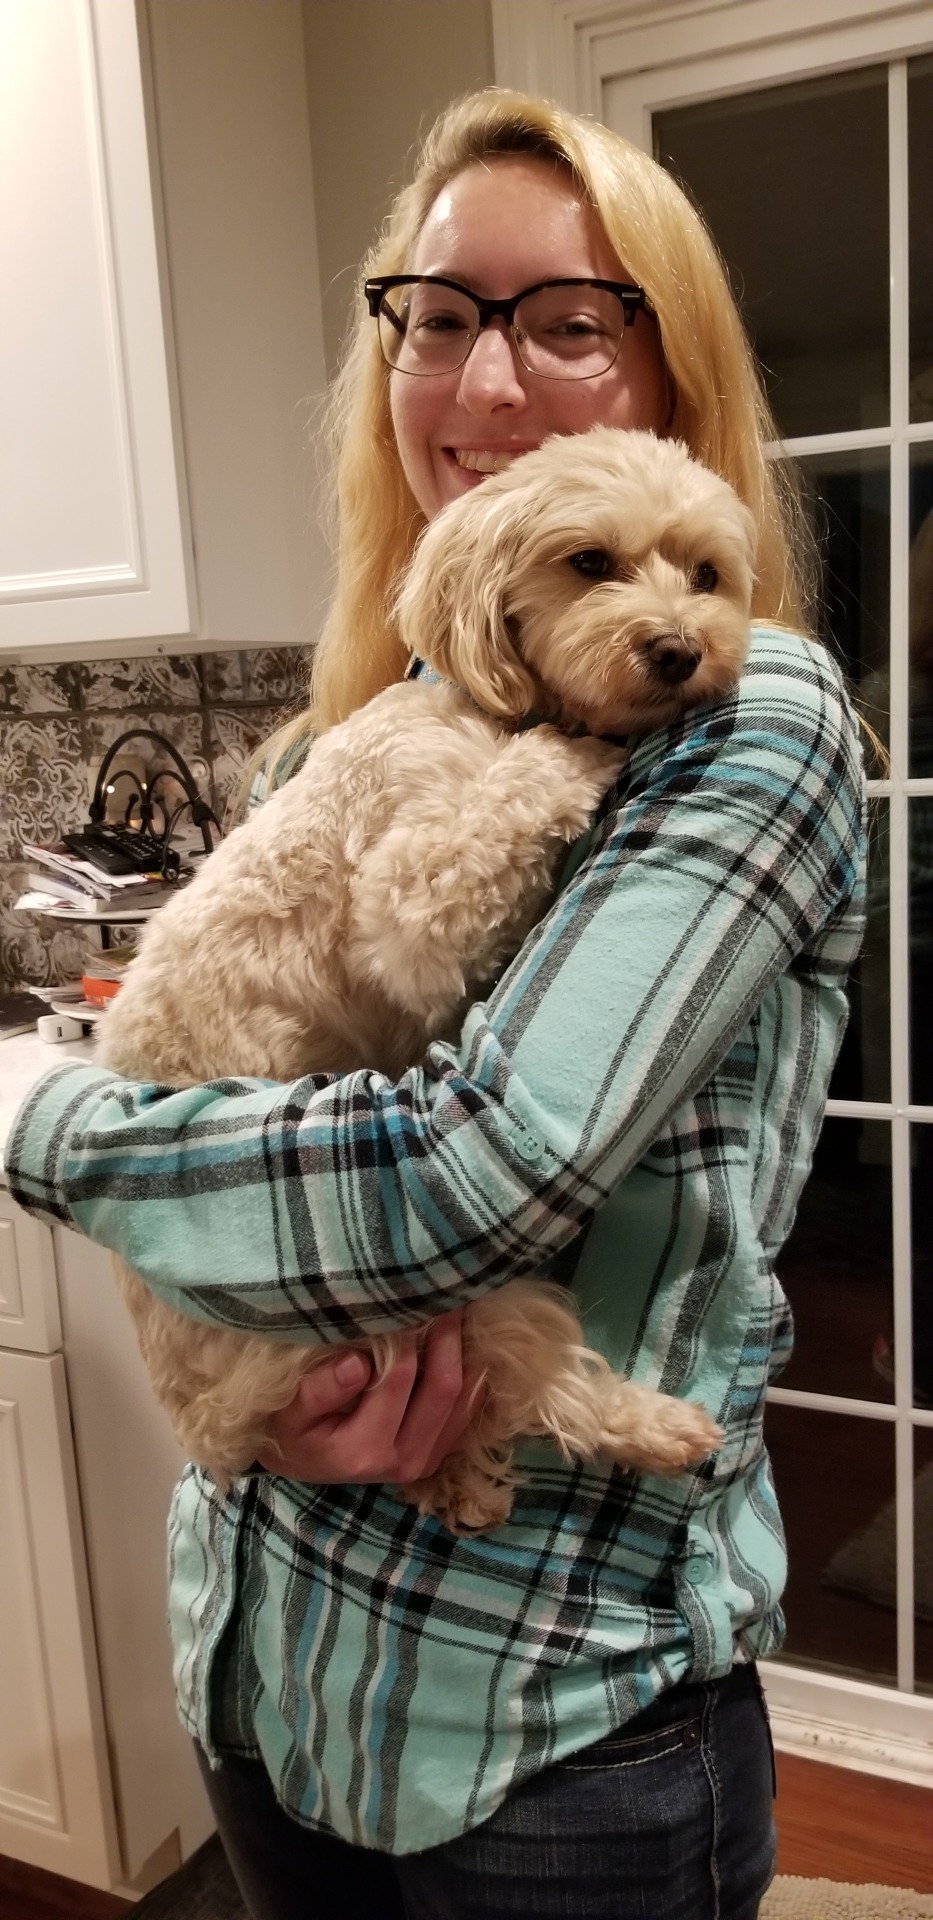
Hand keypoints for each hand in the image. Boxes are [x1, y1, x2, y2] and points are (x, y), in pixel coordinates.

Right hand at [255, 1310, 482, 1486]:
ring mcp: (424, 1462)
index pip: (399, 1378)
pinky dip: (469, 1376)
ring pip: (464, 1400)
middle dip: (448, 1338)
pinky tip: (460, 1344)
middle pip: (443, 1389)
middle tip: (445, 1295)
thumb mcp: (288, 1411)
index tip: (404, 1300)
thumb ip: (318, 1391)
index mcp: (363, 1451)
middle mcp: (402, 1461)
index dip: (406, 1336)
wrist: (303, 1464)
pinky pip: (467, 1412)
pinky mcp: (437, 1455)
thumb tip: (356, 1363)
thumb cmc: (292, 1431)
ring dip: (463, 1354)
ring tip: (454, 1312)